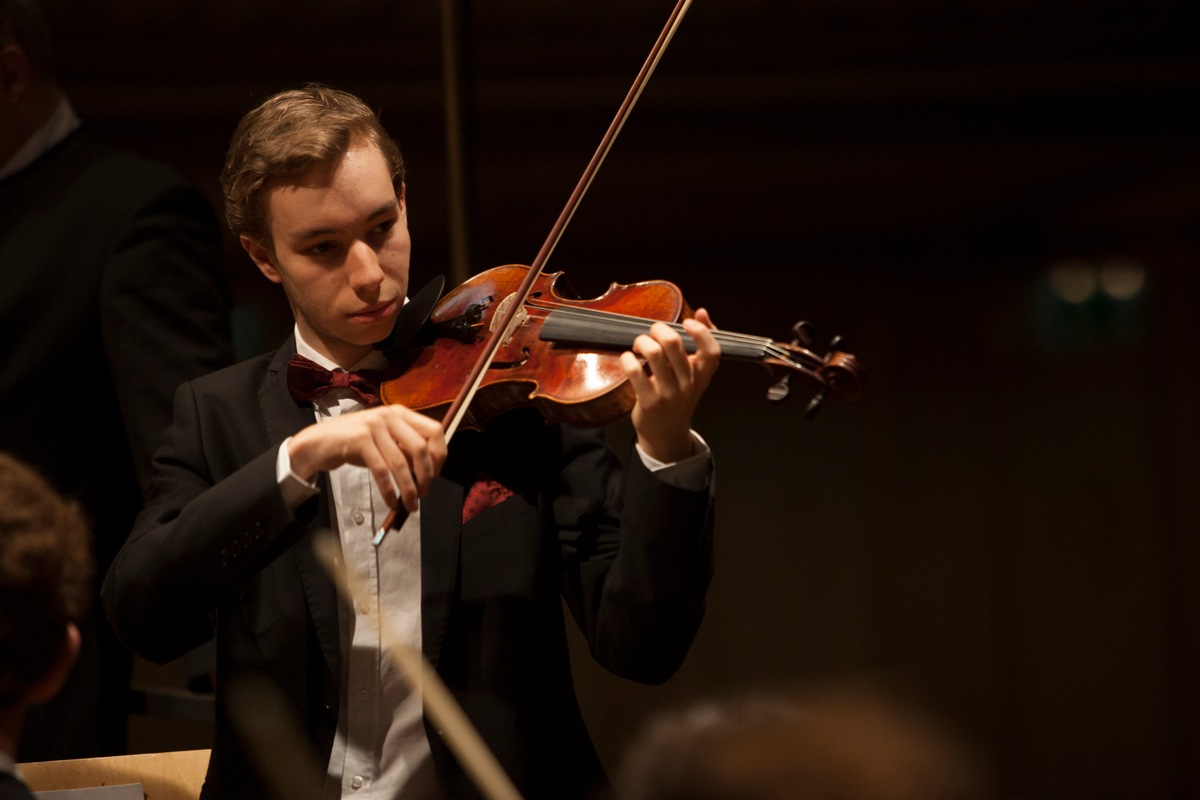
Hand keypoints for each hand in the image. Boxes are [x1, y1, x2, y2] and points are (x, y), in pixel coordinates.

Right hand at [287, 405, 446, 512]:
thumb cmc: (354, 444)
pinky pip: (381, 470)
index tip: (435, 475)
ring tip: (410, 505)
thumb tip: (429, 472)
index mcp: (400, 413)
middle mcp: (389, 415)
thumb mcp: (384, 441)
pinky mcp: (359, 439)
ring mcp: (373, 425)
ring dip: (408, 489)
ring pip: (401, 462)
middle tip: (424, 493)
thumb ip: (405, 449)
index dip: (439, 456)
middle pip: (421, 448)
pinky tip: (391, 501)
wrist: (318, 443)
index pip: (435, 431)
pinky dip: (389, 490)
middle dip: (426, 475)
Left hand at [620, 308, 719, 462]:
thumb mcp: (695, 374)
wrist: (666, 434)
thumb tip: (702, 312)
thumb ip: (701, 342)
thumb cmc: (678, 396)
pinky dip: (627, 358)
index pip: (712, 352)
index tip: (688, 321)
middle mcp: (687, 384)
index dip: (702, 332)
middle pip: (674, 344)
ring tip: (639, 344)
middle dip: (658, 329)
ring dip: (642, 341)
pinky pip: (635, 371)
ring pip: (653, 353)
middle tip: (652, 332)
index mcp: (702, 375)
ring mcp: (668, 394)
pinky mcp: (648, 401)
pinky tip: (628, 359)